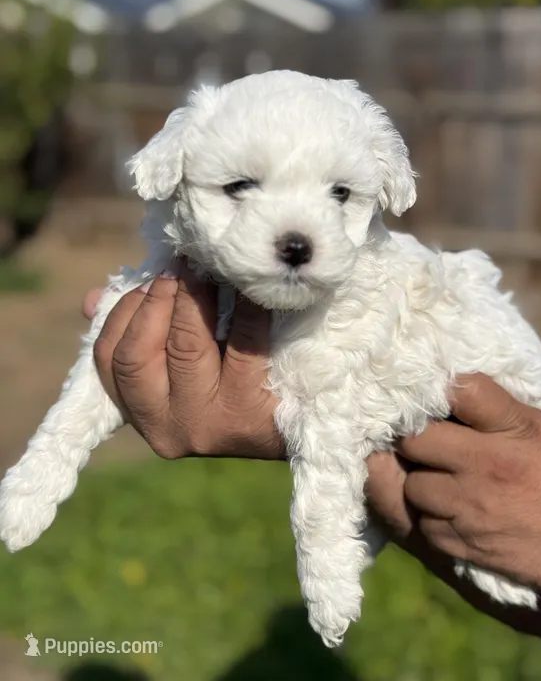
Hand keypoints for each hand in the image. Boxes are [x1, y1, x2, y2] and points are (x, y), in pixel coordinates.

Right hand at [86, 269, 281, 460]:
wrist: (296, 424)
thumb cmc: (231, 383)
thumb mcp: (179, 366)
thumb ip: (138, 335)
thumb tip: (91, 300)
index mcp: (142, 414)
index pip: (110, 357)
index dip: (127, 310)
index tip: (152, 278)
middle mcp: (166, 427)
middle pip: (139, 352)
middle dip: (158, 299)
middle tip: (182, 266)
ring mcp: (205, 423)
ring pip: (185, 345)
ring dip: (195, 297)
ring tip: (209, 269)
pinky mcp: (247, 410)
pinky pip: (242, 342)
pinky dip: (244, 306)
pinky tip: (249, 285)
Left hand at [395, 374, 540, 614]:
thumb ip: (495, 411)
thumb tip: (448, 393)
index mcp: (514, 429)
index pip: (462, 390)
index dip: (442, 390)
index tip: (437, 398)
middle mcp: (488, 465)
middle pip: (416, 440)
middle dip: (417, 439)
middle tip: (427, 443)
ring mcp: (473, 508)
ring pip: (414, 486)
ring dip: (422, 483)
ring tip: (442, 481)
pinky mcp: (466, 546)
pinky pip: (424, 526)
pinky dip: (433, 519)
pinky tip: (453, 513)